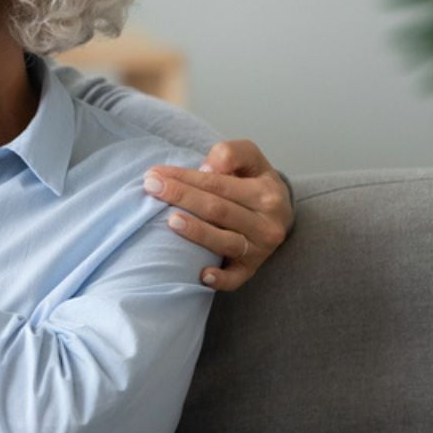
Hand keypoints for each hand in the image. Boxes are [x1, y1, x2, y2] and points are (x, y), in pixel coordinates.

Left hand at [144, 139, 293, 290]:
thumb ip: (231, 153)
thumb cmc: (254, 181)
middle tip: (151, 188)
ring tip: (171, 221)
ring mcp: (260, 249)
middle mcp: (266, 224)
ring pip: (225, 242)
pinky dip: (221, 279)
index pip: (219, 183)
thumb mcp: (249, 158)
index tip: (155, 173)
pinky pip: (237, 278)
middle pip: (218, 210)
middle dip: (182, 197)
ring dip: (197, 232)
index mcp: (266, 193)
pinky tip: (202, 275)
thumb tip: (207, 168)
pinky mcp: (251, 269)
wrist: (280, 213)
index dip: (186, 177)